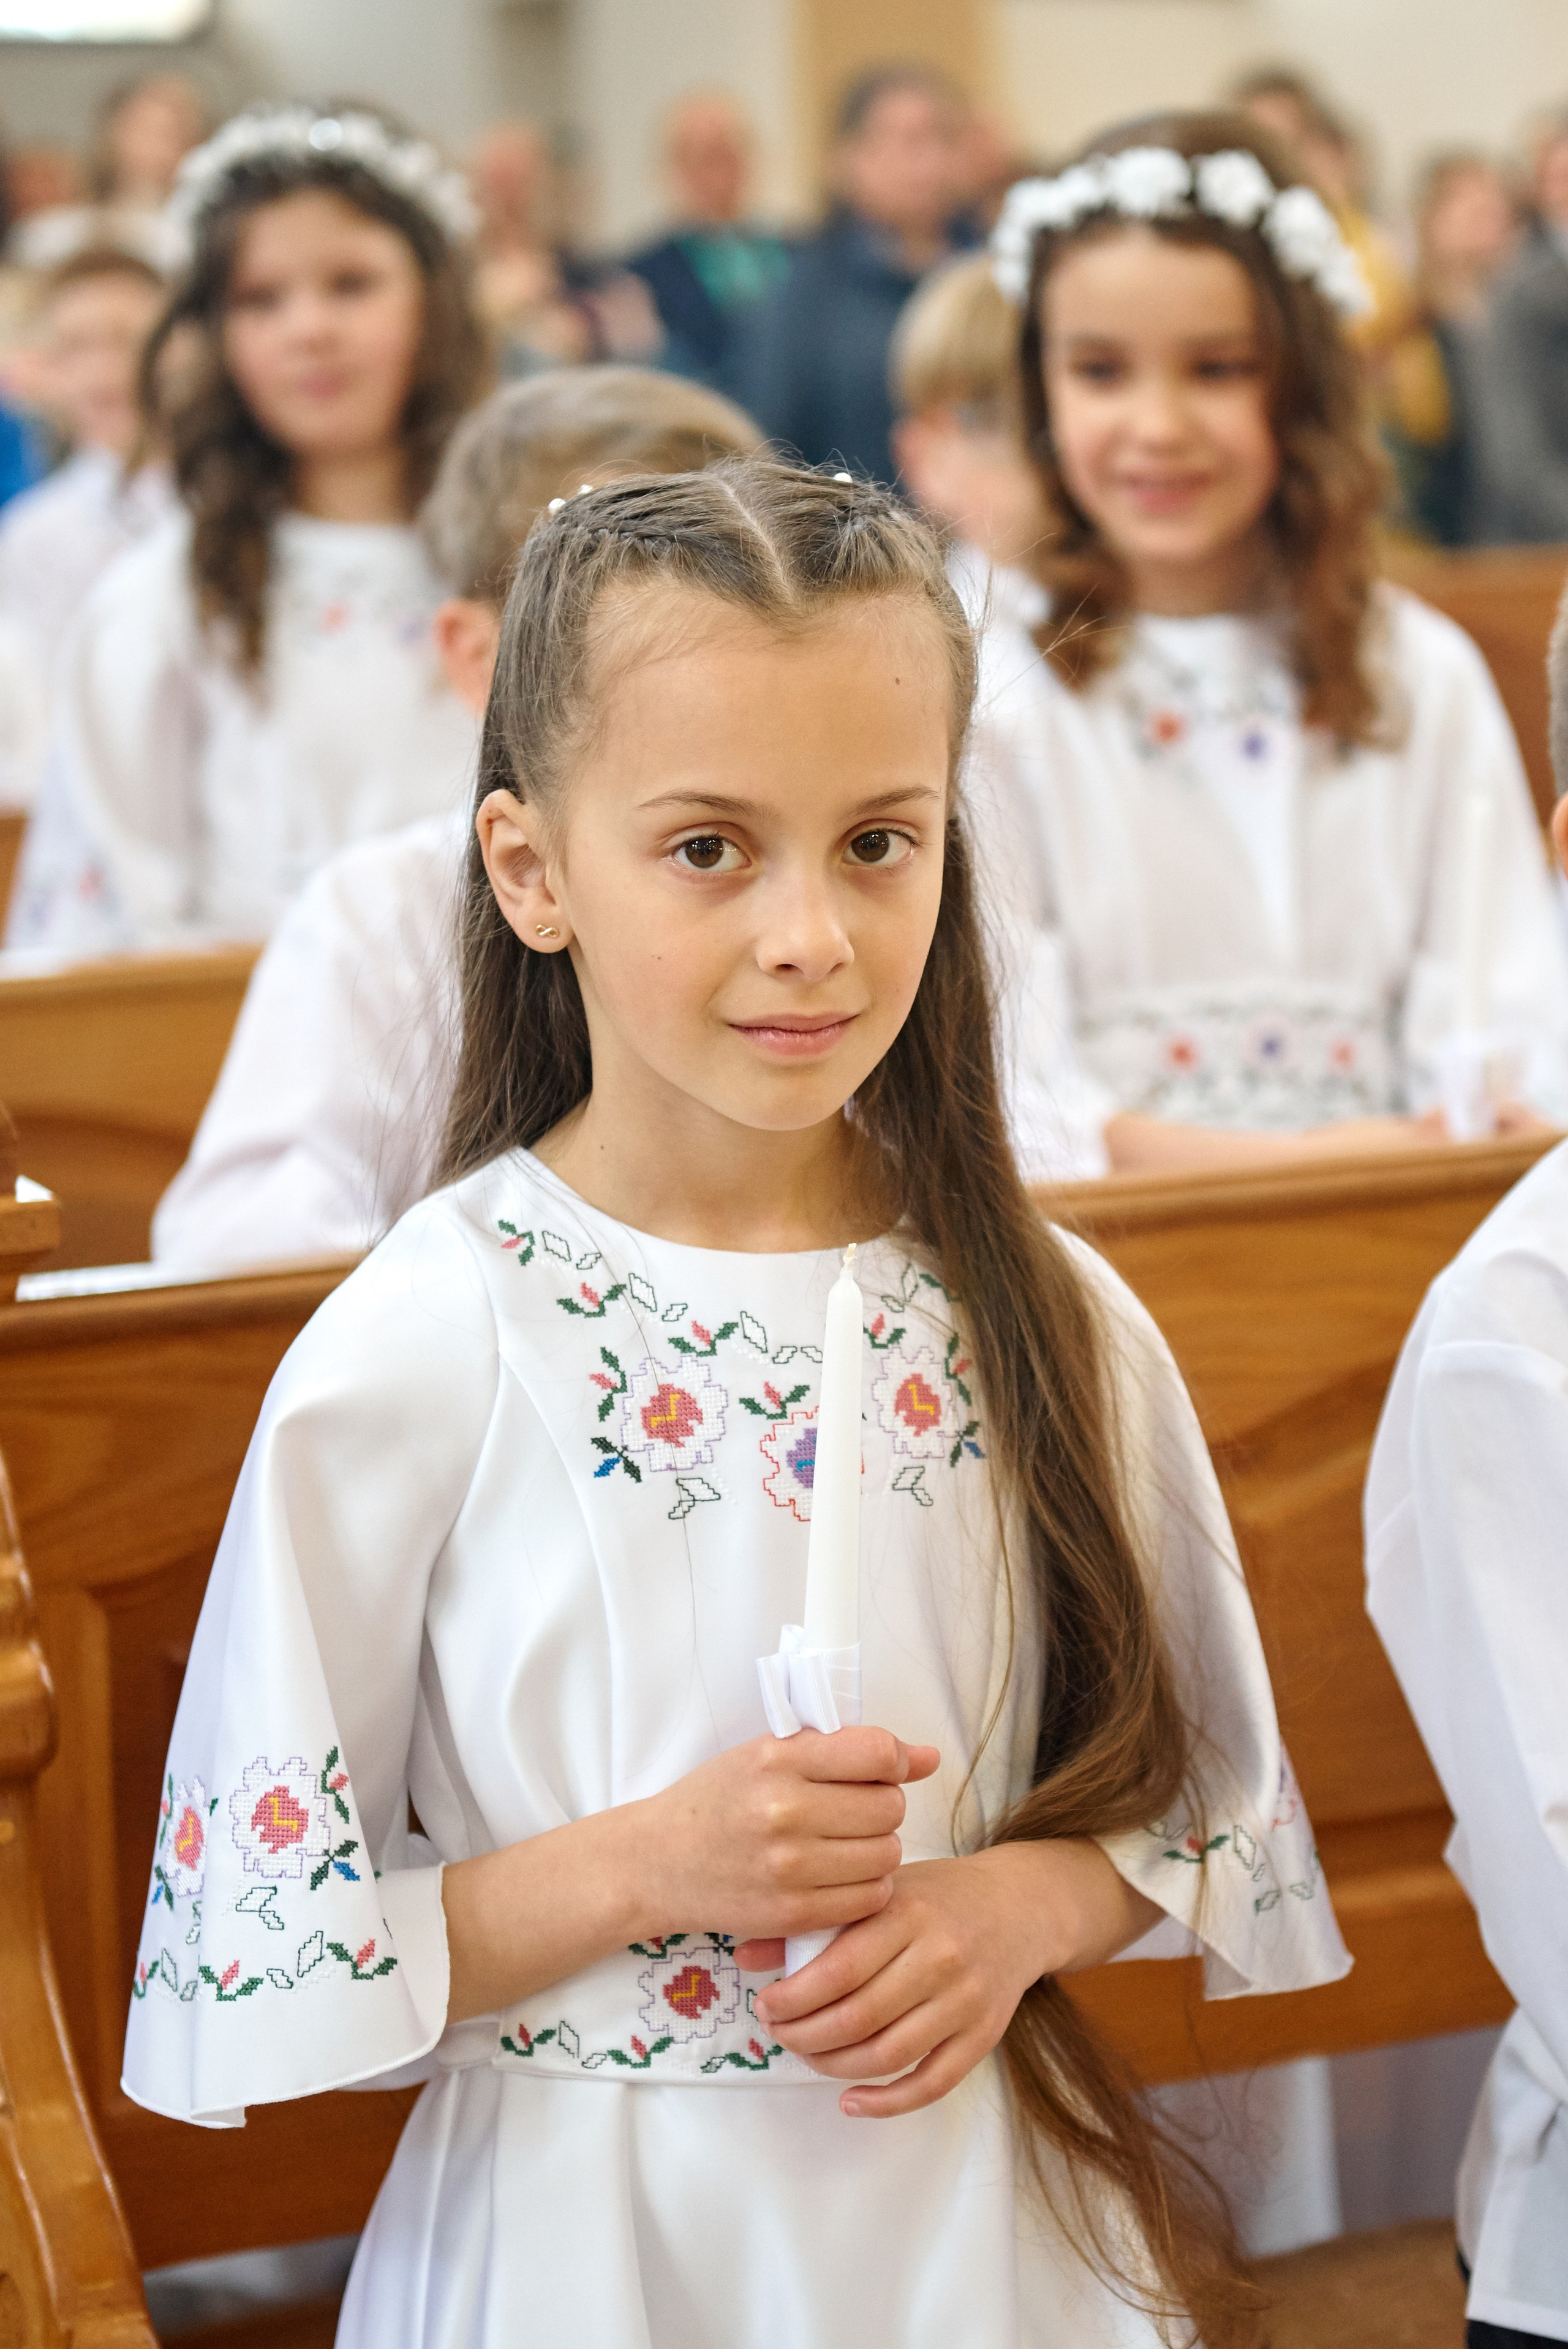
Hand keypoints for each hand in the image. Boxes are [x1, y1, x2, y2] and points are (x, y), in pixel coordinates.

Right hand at [639, 1726, 939, 1945]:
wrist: (657, 1861)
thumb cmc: (717, 1799)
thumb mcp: (769, 1753)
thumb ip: (846, 1750)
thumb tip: (930, 1757)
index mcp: (778, 1759)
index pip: (877, 1753)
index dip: (894, 1761)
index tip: (882, 1770)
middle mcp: (784, 1811)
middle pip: (889, 1808)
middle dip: (884, 1807)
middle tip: (854, 1810)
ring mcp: (788, 1867)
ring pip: (886, 1855)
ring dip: (877, 1849)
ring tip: (845, 1844)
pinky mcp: (790, 1914)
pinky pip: (868, 1899)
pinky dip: (866, 1888)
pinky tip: (839, 1876)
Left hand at [743, 1841, 1160, 2118]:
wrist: (1019, 1906)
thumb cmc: (936, 1897)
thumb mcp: (879, 1891)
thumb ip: (814, 1921)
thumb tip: (743, 1955)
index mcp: (906, 1913)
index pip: (838, 1969)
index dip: (793, 1999)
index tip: (766, 2006)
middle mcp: (940, 1956)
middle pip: (859, 2017)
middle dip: (804, 2036)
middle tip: (779, 2034)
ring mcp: (965, 2000)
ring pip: (889, 2054)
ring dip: (836, 2067)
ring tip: (808, 2057)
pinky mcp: (984, 2035)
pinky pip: (932, 2083)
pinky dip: (887, 2102)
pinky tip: (851, 2100)